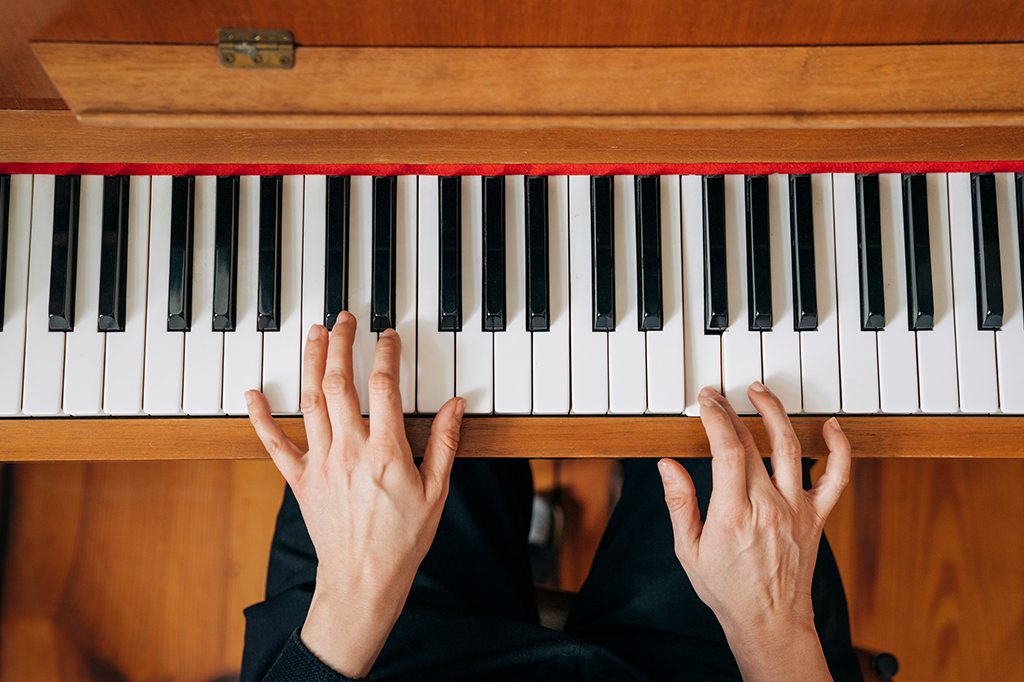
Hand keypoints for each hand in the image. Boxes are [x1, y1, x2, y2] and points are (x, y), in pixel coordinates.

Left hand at [246, 313, 465, 676]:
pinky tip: (252, 393)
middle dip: (341, 345)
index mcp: (387, 452)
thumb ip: (445, 444)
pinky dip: (261, 417)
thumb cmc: (403, 541)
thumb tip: (456, 405)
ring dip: (312, 363)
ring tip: (315, 335)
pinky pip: (274, 444)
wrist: (363, 581)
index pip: (384, 388)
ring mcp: (320, 464)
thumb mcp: (437, 492)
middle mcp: (349, 451)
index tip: (388, 336)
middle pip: (340, 384)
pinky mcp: (300, 480)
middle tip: (344, 319)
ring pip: (310, 401)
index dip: (386, 354)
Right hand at [659, 384, 850, 681]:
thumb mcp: (688, 550)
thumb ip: (680, 504)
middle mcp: (767, 507)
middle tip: (719, 397)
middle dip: (732, 411)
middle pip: (752, 442)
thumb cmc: (727, 590)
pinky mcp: (816, 517)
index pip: (726, 450)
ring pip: (790, 447)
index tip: (706, 401)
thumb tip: (667, 466)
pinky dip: (839, 448)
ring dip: (775, 413)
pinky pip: (836, 477)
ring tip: (760, 392)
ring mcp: (795, 510)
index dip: (715, 417)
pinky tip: (830, 426)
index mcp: (733, 515)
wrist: (770, 621)